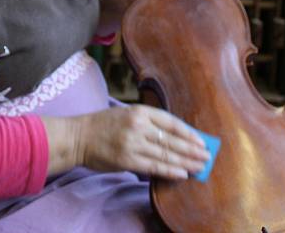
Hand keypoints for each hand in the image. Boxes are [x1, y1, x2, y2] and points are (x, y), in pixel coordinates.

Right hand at [42, 106, 208, 179]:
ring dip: (185, 161)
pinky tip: (182, 173)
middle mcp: (138, 126)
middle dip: (192, 149)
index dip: (188, 133)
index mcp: (139, 111)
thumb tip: (175, 138)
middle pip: (171, 139)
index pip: (171, 122)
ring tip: (199, 166)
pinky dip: (170, 170)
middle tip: (207, 157)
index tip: (202, 141)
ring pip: (165, 154)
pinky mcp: (127, 160)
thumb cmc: (103, 125)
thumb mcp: (127, 114)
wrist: (78, 136)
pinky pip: (154, 166)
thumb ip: (148, 124)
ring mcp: (132, 143)